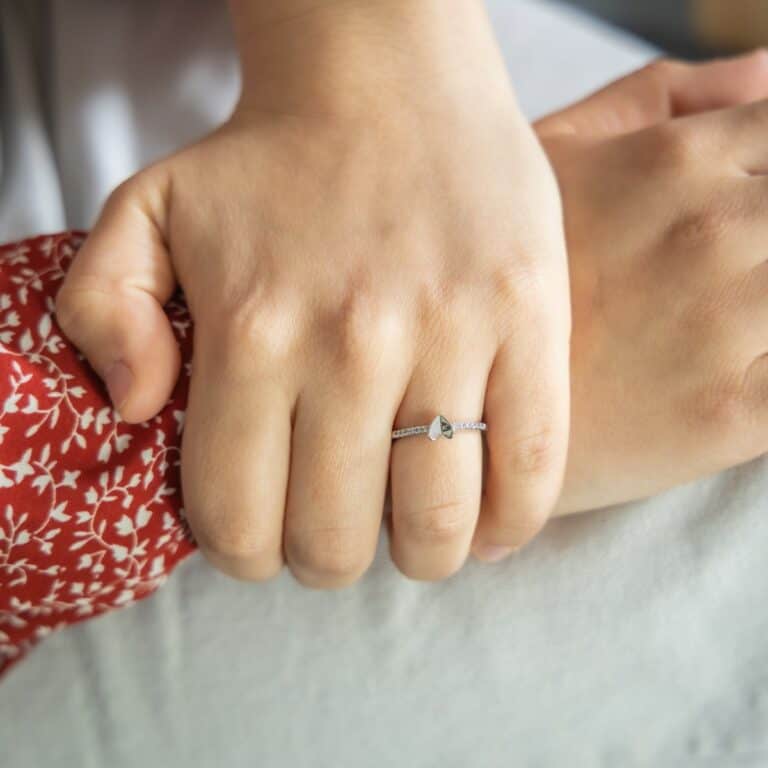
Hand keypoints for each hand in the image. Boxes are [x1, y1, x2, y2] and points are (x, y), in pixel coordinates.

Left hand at [54, 1, 570, 584]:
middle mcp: (347, 346)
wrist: (389, 82)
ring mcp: (448, 335)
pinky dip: (507, 524)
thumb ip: (99, 311)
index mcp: (251, 334)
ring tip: (413, 531)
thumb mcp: (146, 211)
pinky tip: (486, 522)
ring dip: (419, 556)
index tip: (268, 536)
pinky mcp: (528, 320)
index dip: (246, 554)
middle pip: (336, 541)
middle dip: (327, 561)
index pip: (236, 518)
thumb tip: (136, 411)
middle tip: (337, 533)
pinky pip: (530, 469)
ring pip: (435, 523)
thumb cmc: (272, 162)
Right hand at [537, 52, 767, 513]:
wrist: (453, 416)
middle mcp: (708, 234)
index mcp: (672, 161)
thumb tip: (765, 72)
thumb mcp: (549, 162)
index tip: (747, 202)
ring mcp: (726, 325)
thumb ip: (662, 97)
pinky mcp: (735, 414)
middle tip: (724, 272)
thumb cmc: (494, 288)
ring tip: (725, 318)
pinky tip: (744, 363)